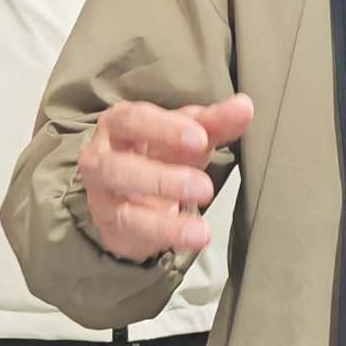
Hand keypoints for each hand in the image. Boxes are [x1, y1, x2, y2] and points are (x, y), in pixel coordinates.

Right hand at [79, 93, 252, 261]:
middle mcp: (100, 159)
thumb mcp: (189, 135)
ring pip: (123, 211)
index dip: (165, 129)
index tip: (201, 138)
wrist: (135, 190)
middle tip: (205, 188)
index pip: (133, 120)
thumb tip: (244, 106)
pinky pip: (134, 235)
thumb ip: (214, 122)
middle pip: (119, 168)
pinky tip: (194, 238)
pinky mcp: (111, 227)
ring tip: (202, 230)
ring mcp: (102, 198)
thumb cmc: (160, 151)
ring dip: (164, 223)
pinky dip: (165, 237)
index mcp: (118, 124)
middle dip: (162, 179)